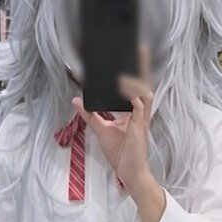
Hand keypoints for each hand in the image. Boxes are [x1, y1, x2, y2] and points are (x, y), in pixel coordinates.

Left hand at [71, 43, 153, 193]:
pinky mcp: (140, 126)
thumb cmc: (120, 153)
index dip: (134, 72)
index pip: (136, 88)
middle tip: (141, 49)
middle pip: (144, 85)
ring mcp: (142, 119)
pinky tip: (124, 85)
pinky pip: (139, 105)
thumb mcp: (100, 130)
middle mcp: (140, 113)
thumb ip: (90, 115)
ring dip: (136, 79)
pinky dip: (132, 94)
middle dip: (143, 67)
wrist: (129, 173)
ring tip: (125, 69)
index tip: (130, 56)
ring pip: (145, 92)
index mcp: (134, 112)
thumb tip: (76, 100)